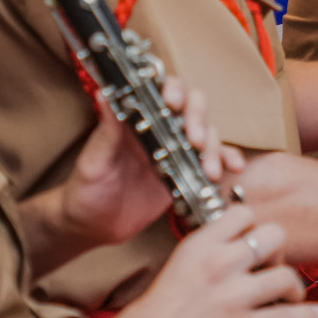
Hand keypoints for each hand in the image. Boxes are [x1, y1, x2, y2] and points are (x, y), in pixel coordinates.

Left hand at [58, 77, 240, 244]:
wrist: (92, 227)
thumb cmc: (85, 191)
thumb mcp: (93, 162)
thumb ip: (106, 132)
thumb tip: (104, 94)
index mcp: (135, 121)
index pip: (160, 91)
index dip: (173, 89)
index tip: (174, 103)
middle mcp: (158, 130)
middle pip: (190, 108)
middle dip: (199, 119)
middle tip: (195, 140)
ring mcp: (174, 151)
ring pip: (205, 134)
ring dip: (213, 146)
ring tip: (210, 169)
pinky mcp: (185, 174)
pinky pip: (210, 161)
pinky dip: (226, 160)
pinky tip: (233, 168)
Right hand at [102, 203, 317, 317]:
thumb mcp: (176, 269)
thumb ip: (207, 257)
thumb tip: (235, 252)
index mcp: (198, 246)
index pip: (243, 213)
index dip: (254, 226)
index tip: (255, 242)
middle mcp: (219, 264)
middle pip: (274, 236)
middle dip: (279, 252)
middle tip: (273, 268)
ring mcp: (233, 297)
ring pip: (287, 276)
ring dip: (295, 287)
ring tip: (292, 296)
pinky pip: (290, 317)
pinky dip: (308, 316)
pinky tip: (315, 316)